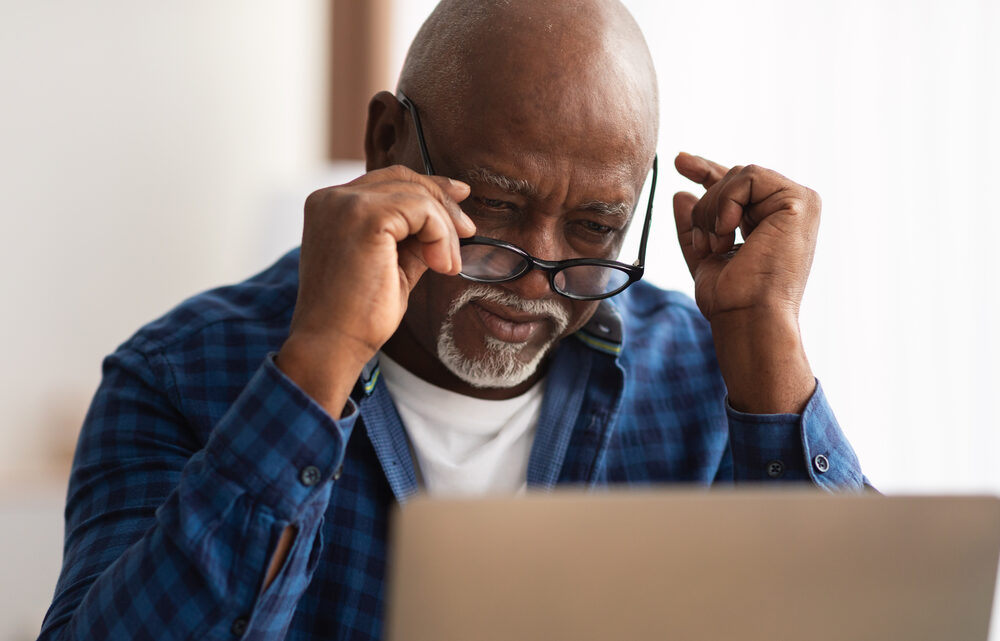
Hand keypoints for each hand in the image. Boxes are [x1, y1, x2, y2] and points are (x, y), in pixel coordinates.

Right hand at [277, 165, 474, 414]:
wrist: (332, 346)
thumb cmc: (357, 315)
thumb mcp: (392, 264)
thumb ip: (413, 237)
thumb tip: (448, 218)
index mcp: (331, 206)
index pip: (387, 180)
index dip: (428, 187)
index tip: (460, 198)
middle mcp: (332, 198)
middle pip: (403, 179)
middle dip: (443, 202)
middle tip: (468, 231)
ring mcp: (344, 203)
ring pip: (417, 195)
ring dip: (444, 229)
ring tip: (446, 266)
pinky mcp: (364, 216)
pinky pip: (422, 209)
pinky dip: (440, 235)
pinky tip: (440, 265)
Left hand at [672, 152, 818, 412]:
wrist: (748, 317)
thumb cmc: (731, 299)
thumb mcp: (704, 256)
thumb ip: (694, 226)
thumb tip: (680, 194)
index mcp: (771, 222)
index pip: (737, 186)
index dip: (707, 170)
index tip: (679, 161)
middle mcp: (789, 210)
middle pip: (732, 177)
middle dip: (705, 208)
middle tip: (706, 244)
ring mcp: (799, 203)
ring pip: (737, 175)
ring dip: (713, 211)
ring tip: (717, 245)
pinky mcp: (801, 201)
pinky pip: (748, 176)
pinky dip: (727, 203)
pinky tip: (729, 233)